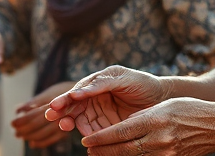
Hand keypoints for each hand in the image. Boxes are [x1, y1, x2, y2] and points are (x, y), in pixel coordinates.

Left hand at [11, 81, 74, 148]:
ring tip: (20, 135)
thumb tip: (18, 110)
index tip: (13, 123)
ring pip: (41, 134)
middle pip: (36, 126)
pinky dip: (39, 143)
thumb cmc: (62, 92)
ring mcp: (62, 125)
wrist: (84, 95)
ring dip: (28, 136)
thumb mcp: (48, 93)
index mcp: (52, 104)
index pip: (32, 115)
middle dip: (23, 130)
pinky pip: (50, 140)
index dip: (21, 121)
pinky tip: (32, 143)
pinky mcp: (65, 132)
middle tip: (15, 131)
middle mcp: (58, 115)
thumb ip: (33, 102)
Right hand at [44, 66, 168, 136]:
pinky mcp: (107, 128)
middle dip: (61, 111)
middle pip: (73, 106)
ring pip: (80, 120)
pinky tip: (84, 137)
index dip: (64, 98)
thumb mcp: (122, 78)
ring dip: (70, 122)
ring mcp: (100, 114)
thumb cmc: (142, 83)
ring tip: (64, 125)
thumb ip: (101, 83)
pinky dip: (87, 136)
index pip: (76, 91)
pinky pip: (94, 133)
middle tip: (52, 115)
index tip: (56, 104)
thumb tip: (78, 91)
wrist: (163, 99)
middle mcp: (94, 99)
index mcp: (96, 83)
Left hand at [76, 97, 214, 155]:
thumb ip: (141, 117)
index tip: (87, 140)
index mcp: (155, 120)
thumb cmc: (189, 110)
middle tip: (89, 151)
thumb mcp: (162, 106)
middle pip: (123, 149)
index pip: (120, 132)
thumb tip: (121, 127)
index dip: (101, 139)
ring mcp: (166, 153)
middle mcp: (159, 138)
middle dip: (103, 151)